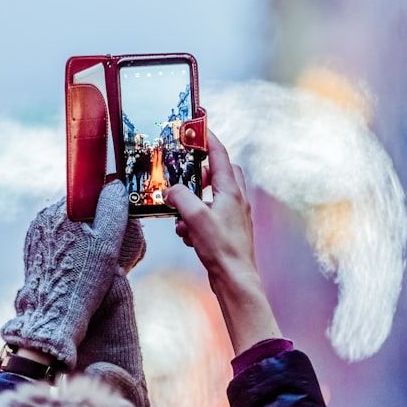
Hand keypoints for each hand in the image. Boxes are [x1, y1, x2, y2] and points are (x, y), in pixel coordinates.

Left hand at [0, 181, 129, 367]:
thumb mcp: (107, 242)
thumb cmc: (83, 278)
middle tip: (108, 247)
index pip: (88, 195)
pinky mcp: (32, 254)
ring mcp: (35, 237)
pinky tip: (78, 268)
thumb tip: (115, 185)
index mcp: (60, 210)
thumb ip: (112, 208)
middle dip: (94, 225)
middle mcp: (43, 219)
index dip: (106, 208)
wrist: (54, 315)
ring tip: (93, 262)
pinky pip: (56, 245)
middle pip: (77, 212)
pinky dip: (69, 252)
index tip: (116, 225)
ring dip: (82, 239)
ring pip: (67, 229)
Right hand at [165, 131, 280, 354]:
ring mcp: (233, 216)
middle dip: (200, 172)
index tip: (198, 126)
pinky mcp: (227, 232)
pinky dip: (195, 221)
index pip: (220, 155)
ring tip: (181, 214)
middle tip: (184, 173)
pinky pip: (208, 217)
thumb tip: (171, 190)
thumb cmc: (222, 249)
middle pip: (220, 173)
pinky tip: (186, 234)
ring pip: (212, 197)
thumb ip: (180, 198)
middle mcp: (236, 200)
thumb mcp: (195, 218)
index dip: (208, 139)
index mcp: (231, 191)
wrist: (235, 280)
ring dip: (194, 202)